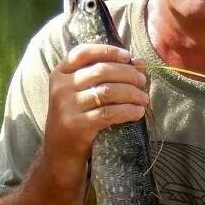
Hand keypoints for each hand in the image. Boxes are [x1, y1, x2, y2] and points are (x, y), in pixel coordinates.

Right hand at [43, 43, 148, 170]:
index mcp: (60, 74)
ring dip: (131, 93)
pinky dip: (127, 111)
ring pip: (107, 91)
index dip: (108, 52)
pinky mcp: (77, 125)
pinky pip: (109, 113)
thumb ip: (106, 75)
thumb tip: (140, 62)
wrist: (60, 152)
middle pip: (100, 71)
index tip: (128, 57)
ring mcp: (67, 107)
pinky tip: (138, 112)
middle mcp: (61, 88)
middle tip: (143, 82)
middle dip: (127, 74)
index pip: (83, 53)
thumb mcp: (83, 93)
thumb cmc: (76, 117)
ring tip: (144, 98)